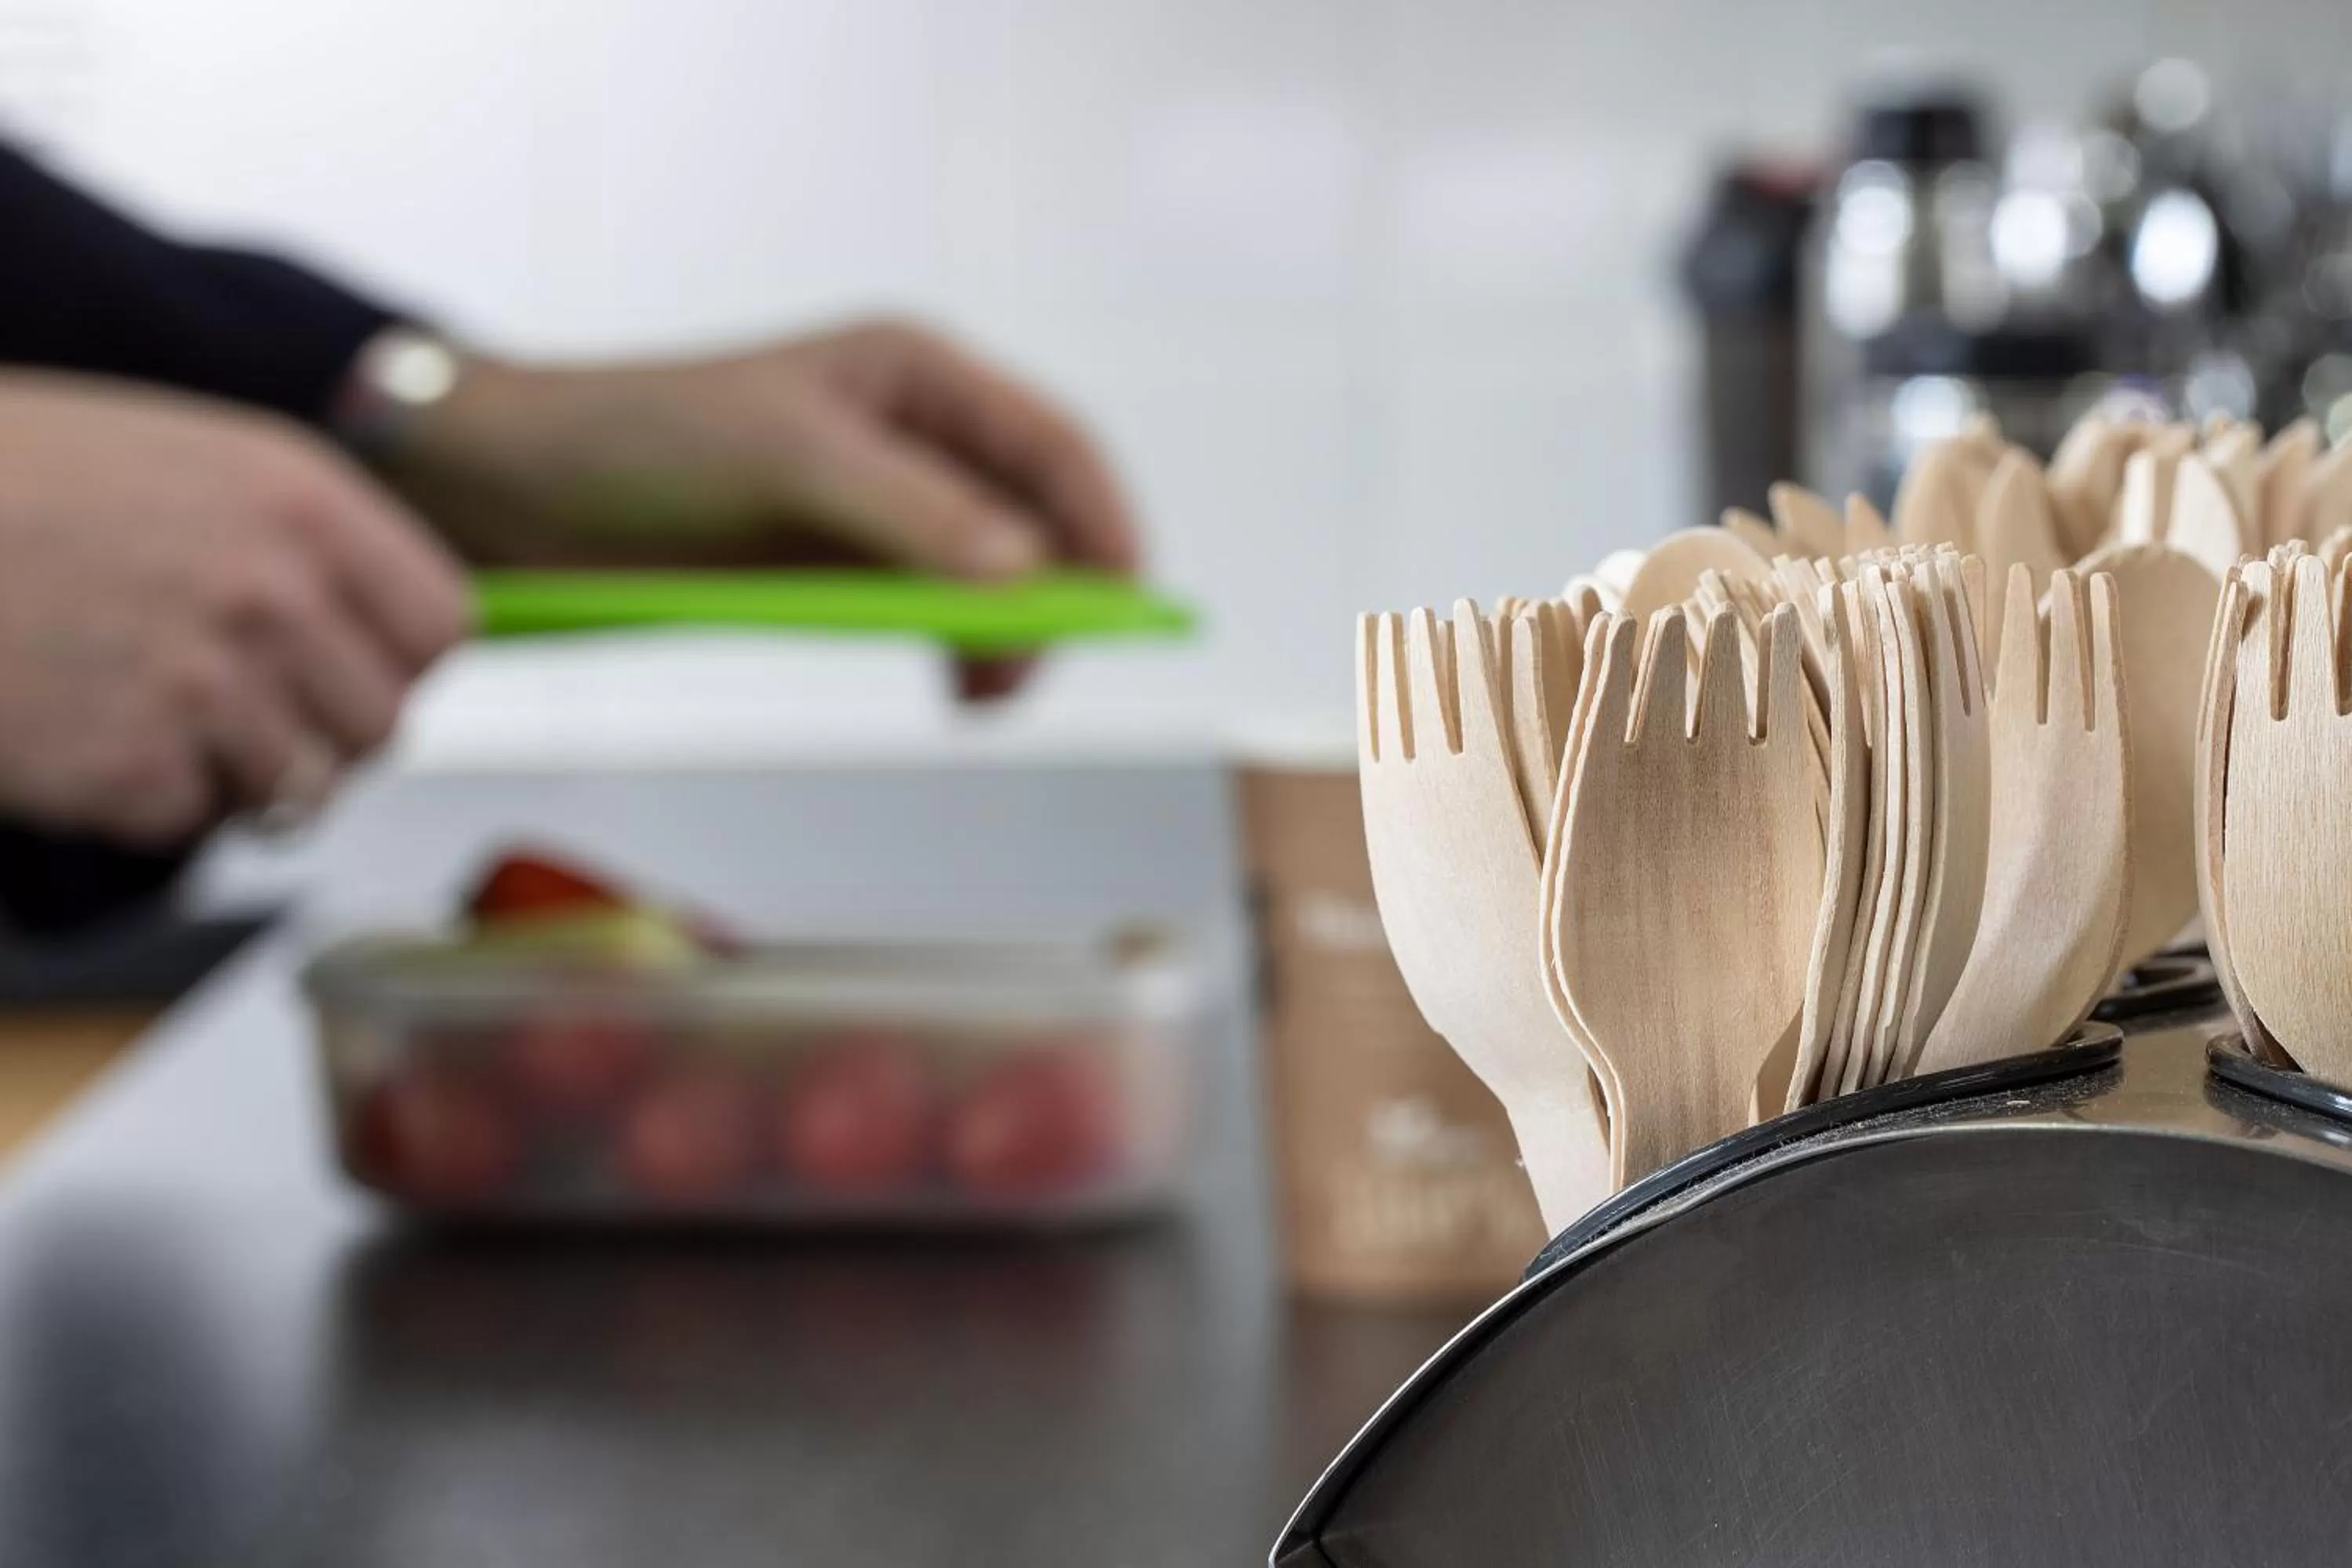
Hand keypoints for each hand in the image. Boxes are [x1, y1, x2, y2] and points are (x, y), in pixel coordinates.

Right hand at [0, 373, 471, 843]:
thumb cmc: (14, 478)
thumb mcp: (185, 462)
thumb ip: (302, 543)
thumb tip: (395, 635)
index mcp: (301, 498)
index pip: (440, 627)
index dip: (393, 658)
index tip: (343, 662)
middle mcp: (273, 590)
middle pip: (383, 723)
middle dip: (320, 728)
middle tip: (234, 701)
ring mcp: (204, 682)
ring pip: (304, 789)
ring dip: (240, 772)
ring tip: (150, 710)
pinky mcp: (130, 765)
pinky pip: (193, 818)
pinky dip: (142, 795)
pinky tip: (78, 726)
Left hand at [381, 319, 1140, 700]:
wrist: (519, 489)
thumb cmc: (642, 437)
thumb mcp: (787, 461)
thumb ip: (912, 513)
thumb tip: (1025, 574)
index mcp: (917, 375)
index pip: (1053, 445)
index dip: (1103, 522)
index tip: (1123, 603)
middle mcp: (914, 434)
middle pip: (1038, 517)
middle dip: (1055, 594)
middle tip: (1029, 668)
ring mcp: (880, 504)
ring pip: (994, 575)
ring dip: (1007, 635)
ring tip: (981, 693)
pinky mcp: (840, 565)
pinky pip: (934, 610)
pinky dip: (956, 650)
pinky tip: (951, 687)